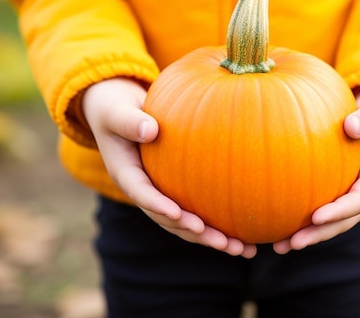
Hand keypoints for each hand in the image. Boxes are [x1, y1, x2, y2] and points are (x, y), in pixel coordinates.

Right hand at [82, 77, 256, 257]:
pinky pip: (195, 211)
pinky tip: (244, 233)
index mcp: (126, 175)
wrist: (117, 114)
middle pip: (169, 219)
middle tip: (222, 242)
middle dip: (194, 232)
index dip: (159, 206)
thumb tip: (151, 130)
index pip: (143, 194)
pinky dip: (216, 224)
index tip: (179, 214)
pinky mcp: (174, 190)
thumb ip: (130, 122)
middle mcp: (143, 191)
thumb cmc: (115, 110)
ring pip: (184, 223)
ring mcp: (159, 194)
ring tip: (241, 249)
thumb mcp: (116, 112)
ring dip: (211, 238)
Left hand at [273, 86, 359, 253]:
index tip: (317, 217)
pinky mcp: (339, 188)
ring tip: (280, 246)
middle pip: (344, 220)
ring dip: (309, 234)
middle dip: (320, 233)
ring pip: (332, 220)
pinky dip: (303, 218)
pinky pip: (321, 206)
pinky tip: (276, 225)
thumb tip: (350, 126)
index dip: (340, 211)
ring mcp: (353, 192)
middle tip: (293, 243)